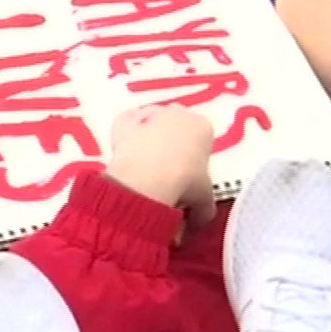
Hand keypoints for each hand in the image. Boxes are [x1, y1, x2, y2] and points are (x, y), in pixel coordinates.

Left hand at [106, 105, 215, 230]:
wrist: (151, 176)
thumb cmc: (184, 180)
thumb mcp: (204, 198)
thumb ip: (203, 206)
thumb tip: (199, 217)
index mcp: (203, 127)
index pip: (201, 141)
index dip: (194, 161)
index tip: (188, 177)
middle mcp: (179, 114)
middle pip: (177, 128)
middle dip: (173, 147)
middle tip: (167, 175)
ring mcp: (151, 114)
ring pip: (152, 121)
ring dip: (150, 138)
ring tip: (147, 169)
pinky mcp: (126, 121)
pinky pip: (127, 122)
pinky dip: (127, 133)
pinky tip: (128, 152)